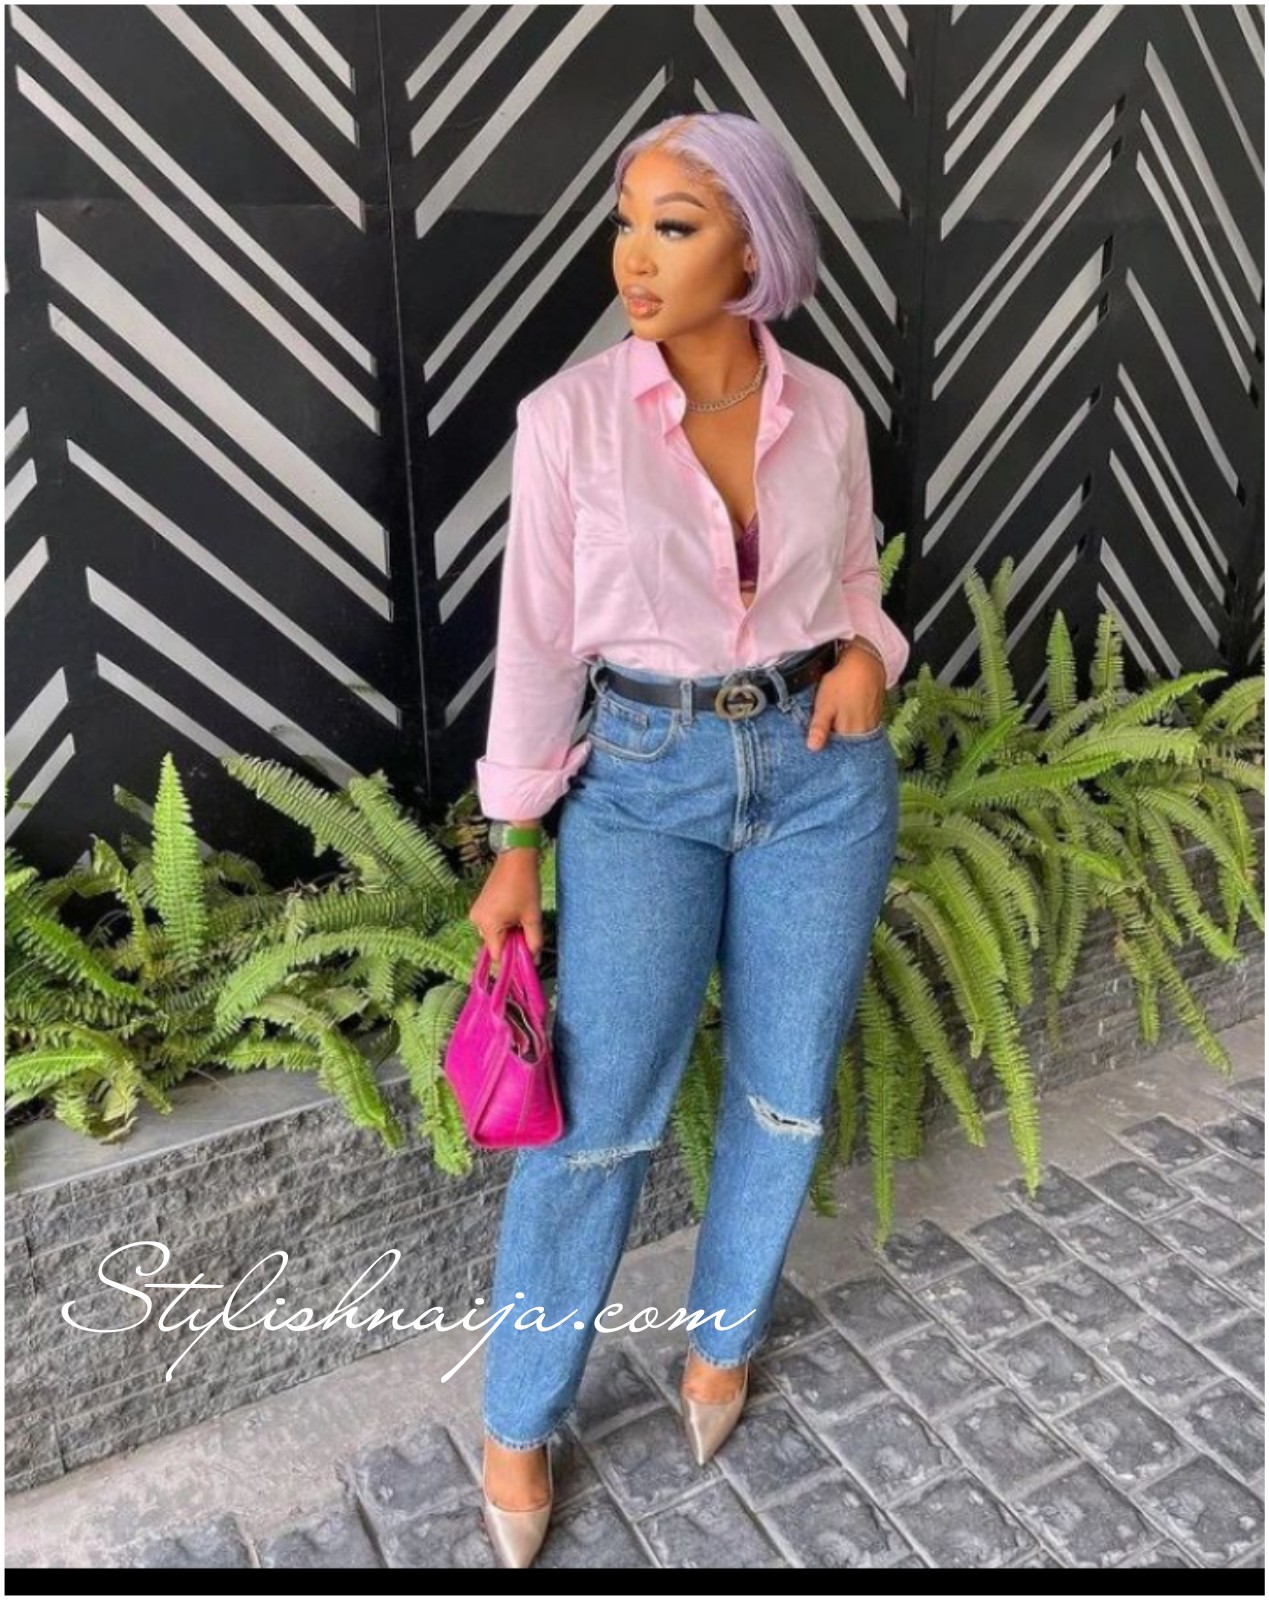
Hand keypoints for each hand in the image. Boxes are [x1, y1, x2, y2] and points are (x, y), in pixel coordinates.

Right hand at [469, 851, 544, 967]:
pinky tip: (514, 914)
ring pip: (494, 936)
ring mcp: (476, 913)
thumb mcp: (532, 916)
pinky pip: (491, 925)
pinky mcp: (480, 906)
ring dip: (508, 934)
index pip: (497, 956)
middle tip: (527, 933)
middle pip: (495, 946)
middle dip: (511, 945)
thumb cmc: (525, 885)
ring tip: (521, 919)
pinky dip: (502, 925)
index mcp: (488, 925)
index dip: (512, 960)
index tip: (526, 958)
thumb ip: (533, 941)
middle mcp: (477, 921)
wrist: (515, 857)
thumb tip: (533, 960)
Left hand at [804, 646, 886, 748]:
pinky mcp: (876, 715)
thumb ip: (820, 727)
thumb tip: (813, 748)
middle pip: (848, 745)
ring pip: (856, 737)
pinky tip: (846, 718)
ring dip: (845, 735)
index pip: (838, 750)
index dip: (827, 748)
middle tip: (823, 734)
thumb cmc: (842, 682)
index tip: (817, 744)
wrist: (865, 661)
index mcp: (850, 732)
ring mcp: (872, 724)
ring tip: (834, 725)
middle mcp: (864, 732)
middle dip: (836, 743)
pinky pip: (863, 728)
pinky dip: (854, 727)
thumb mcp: (825, 704)